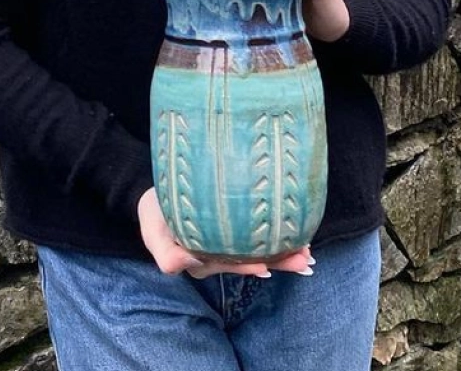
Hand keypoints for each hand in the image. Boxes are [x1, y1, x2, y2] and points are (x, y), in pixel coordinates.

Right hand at [137, 188, 314, 277]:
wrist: (157, 195)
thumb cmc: (155, 211)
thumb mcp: (152, 230)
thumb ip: (165, 252)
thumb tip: (184, 263)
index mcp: (199, 260)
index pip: (227, 265)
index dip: (247, 266)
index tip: (266, 265)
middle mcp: (216, 258)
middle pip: (249, 262)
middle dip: (278, 262)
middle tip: (303, 258)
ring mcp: (226, 248)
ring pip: (258, 254)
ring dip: (284, 256)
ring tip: (307, 254)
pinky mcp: (232, 235)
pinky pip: (257, 243)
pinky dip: (278, 243)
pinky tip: (299, 242)